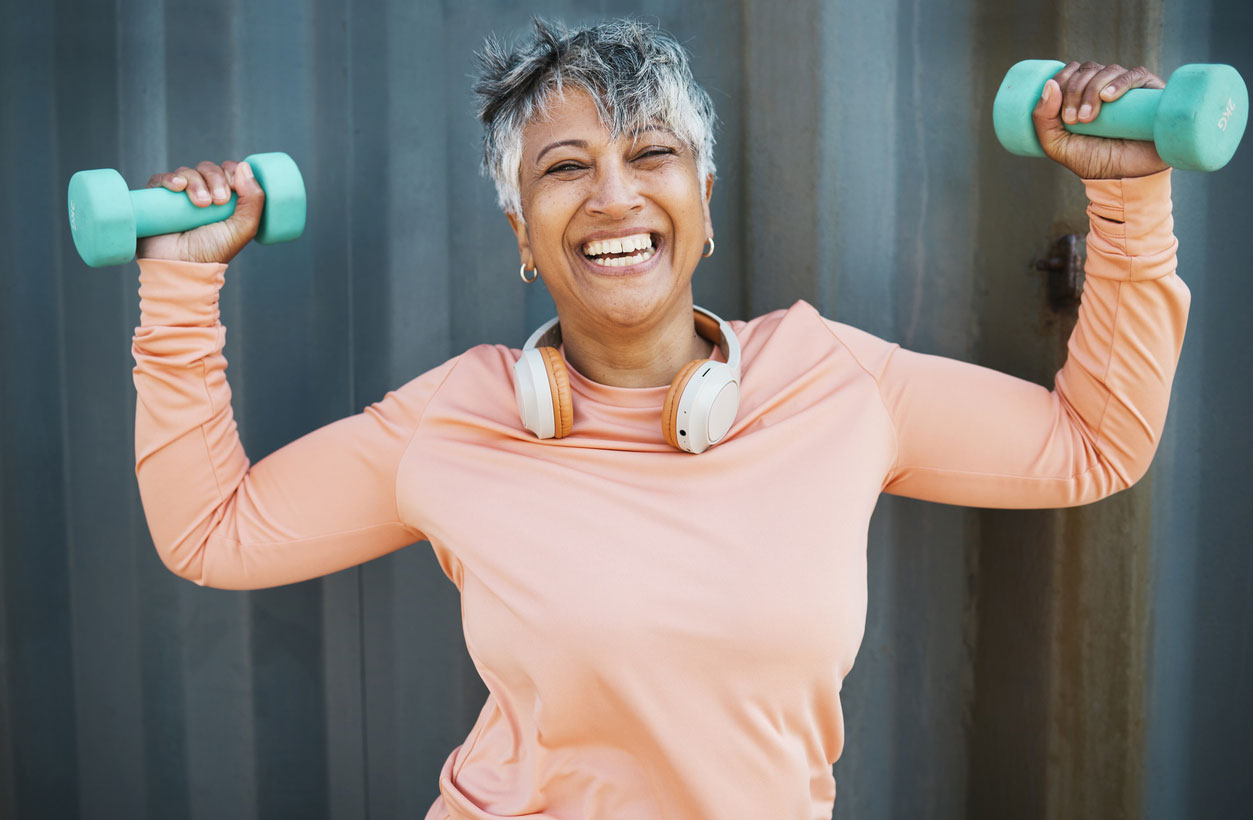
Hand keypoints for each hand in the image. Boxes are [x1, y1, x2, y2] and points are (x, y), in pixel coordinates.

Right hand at [135, 160, 265, 263]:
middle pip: (209, 168)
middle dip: (215, 179)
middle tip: (218, 201)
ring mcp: (179, 196)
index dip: (231, 172)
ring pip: (187, 171)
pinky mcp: (158, 199)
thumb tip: (245, 167)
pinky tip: (178, 187)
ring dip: (196, 182)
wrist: (182, 267)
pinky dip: (171, 179)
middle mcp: (202, 195)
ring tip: (200, 204)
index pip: (228, 171)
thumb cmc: (213, 252)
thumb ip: (253, 200)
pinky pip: (162, 178)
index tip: (233, 188)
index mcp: (224, 200)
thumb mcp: (243, 228)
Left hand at [1032, 61, 1169, 179]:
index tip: (1062, 114)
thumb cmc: (1092, 160)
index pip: (1071, 72)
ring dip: (1092, 90)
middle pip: (1087, 70)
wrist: (1124, 177)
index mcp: (1083, 94)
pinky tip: (1108, 97)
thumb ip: (1043, 118)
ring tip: (1088, 118)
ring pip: (1108, 70)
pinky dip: (1119, 82)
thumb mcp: (1056, 144)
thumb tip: (1049, 83)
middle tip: (1074, 120)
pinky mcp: (1151, 92)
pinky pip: (1137, 74)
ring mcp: (1128, 88)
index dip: (1062, 82)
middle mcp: (1105, 87)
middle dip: (1075, 91)